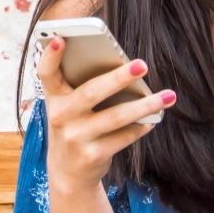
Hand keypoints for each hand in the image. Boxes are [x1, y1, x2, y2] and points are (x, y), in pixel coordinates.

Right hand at [35, 36, 176, 194]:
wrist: (68, 173)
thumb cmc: (74, 127)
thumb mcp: (69, 108)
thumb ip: (83, 87)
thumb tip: (126, 69)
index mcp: (53, 98)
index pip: (46, 73)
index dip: (50, 56)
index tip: (59, 39)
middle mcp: (60, 117)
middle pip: (91, 92)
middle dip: (118, 77)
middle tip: (142, 65)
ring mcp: (76, 137)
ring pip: (116, 116)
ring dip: (145, 105)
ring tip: (167, 96)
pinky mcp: (92, 155)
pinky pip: (124, 137)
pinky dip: (140, 126)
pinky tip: (153, 119)